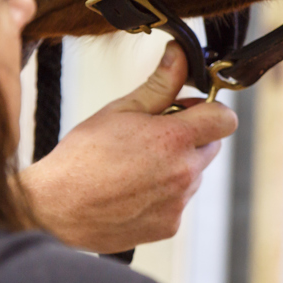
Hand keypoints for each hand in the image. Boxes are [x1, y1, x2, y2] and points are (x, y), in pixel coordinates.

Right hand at [20, 42, 237, 253]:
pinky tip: (131, 190)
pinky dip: (163, 196)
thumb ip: (160, 84)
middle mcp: (184, 173)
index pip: (225, 119)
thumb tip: (180, 55)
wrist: (56, 208)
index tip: (187, 110)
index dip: (209, 110)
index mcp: (175, 139)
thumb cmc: (83, 156)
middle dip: (190, 138)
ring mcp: (178, 203)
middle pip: (210, 147)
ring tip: (135, 166)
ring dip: (176, 167)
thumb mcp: (120, 110)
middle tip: (151, 136)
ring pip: (193, 176)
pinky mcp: (169, 226)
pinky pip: (178, 203)